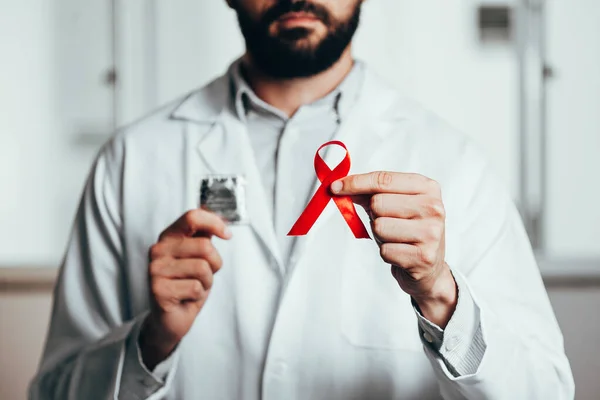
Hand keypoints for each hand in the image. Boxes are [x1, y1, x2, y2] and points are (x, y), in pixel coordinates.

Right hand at [139, 209, 231, 368]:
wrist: (170, 318)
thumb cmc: (187, 284)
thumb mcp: (198, 256)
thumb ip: (204, 235)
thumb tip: (220, 216)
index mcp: (168, 237)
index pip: (192, 217)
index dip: (214, 223)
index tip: (227, 235)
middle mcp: (158, 250)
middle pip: (204, 246)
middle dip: (215, 264)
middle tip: (204, 275)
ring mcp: (156, 270)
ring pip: (203, 268)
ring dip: (207, 282)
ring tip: (194, 287)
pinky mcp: (158, 289)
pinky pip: (196, 287)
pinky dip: (198, 295)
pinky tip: (186, 298)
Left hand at [331, 171, 456, 327]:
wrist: (430, 267)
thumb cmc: (407, 230)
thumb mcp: (393, 204)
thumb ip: (368, 193)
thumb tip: (340, 186)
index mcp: (427, 187)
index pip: (383, 179)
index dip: (355, 183)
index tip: (335, 187)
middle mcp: (433, 207)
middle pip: (378, 203)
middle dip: (374, 215)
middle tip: (388, 223)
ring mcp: (431, 232)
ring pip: (379, 226)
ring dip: (379, 235)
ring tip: (395, 238)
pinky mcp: (424, 256)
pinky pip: (385, 250)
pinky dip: (386, 252)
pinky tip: (400, 253)